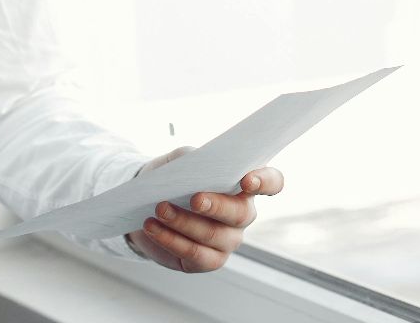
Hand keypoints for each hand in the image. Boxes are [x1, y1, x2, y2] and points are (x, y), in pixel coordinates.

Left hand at [125, 147, 285, 272]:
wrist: (146, 204)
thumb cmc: (173, 178)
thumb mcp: (181, 161)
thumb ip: (194, 160)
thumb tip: (199, 166)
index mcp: (245, 185)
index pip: (272, 182)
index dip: (265, 181)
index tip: (247, 180)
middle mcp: (242, 214)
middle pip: (241, 213)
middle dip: (216, 206)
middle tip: (194, 199)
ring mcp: (228, 240)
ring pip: (213, 234)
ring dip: (183, 221)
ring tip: (159, 209)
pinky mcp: (209, 260)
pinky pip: (195, 253)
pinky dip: (171, 240)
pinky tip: (152, 227)